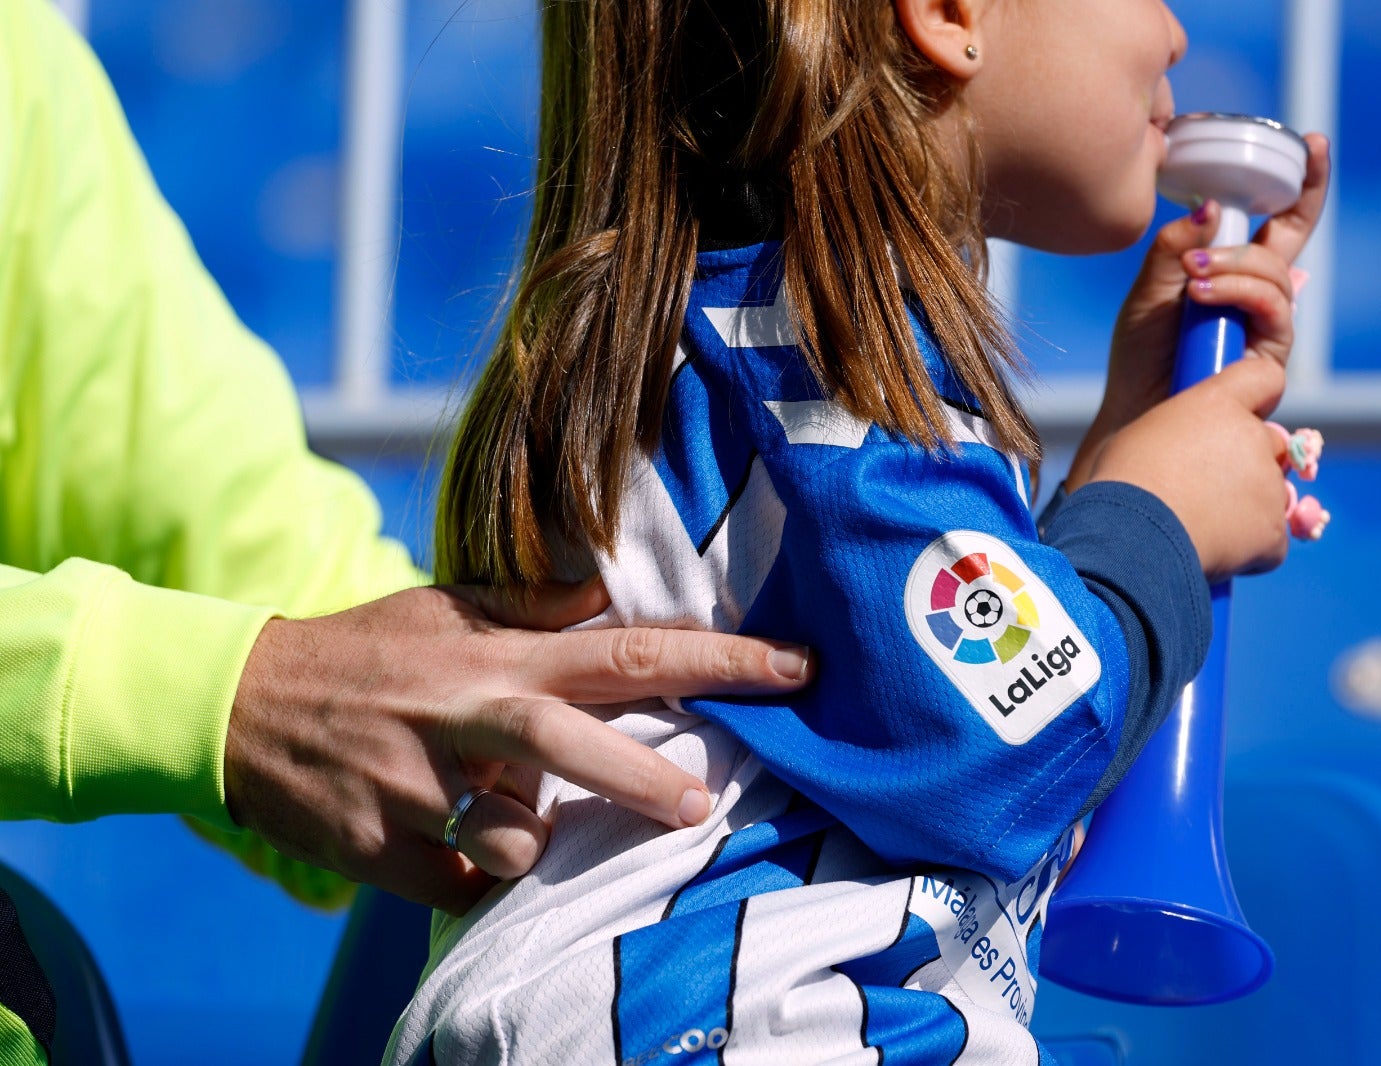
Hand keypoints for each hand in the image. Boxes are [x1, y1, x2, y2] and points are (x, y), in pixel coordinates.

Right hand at [223, 581, 813, 914]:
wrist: (239, 705)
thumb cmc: (365, 654)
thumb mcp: (446, 607)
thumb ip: (533, 607)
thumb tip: (609, 591)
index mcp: (499, 657)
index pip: (630, 652)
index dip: (722, 660)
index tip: (798, 669)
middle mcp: (470, 716)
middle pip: (575, 747)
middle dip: (646, 781)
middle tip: (698, 807)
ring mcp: (424, 786)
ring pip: (518, 838)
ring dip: (532, 841)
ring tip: (495, 814)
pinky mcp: (384, 847)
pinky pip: (464, 885)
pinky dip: (478, 879)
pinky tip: (454, 849)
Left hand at [1068, 134, 1330, 492]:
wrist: (1134, 412)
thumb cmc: (1141, 356)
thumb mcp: (1150, 290)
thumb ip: (1177, 247)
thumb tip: (1214, 206)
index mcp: (1233, 276)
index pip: (1278, 225)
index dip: (1301, 186)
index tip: (1314, 143)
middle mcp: (1258, 300)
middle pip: (1287, 246)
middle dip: (1259, 229)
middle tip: (1212, 233)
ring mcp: (1267, 329)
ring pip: (1276, 277)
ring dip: (1235, 268)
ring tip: (1193, 278)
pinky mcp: (1271, 359)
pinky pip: (1273, 312)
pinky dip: (1238, 294)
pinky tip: (1201, 294)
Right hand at [1083, 356, 1291, 582]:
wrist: (1133, 538)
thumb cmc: (1123, 484)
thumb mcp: (1143, 435)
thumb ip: (1185, 431)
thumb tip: (1189, 449)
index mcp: (1217, 404)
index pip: (1264, 377)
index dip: (1258, 398)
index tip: (1243, 417)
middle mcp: (1252, 436)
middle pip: (1271, 444)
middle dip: (1249, 464)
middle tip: (1207, 487)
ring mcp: (1268, 484)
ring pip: (1272, 495)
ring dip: (1248, 508)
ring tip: (1200, 522)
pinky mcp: (1272, 530)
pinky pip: (1271, 540)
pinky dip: (1249, 549)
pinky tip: (1212, 547)